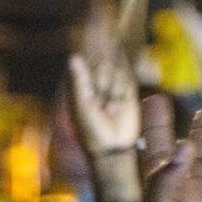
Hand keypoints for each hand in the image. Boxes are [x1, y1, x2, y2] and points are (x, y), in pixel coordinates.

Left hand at [68, 13, 140, 154]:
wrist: (113, 145)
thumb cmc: (91, 127)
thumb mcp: (83, 103)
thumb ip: (81, 79)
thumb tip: (73, 56)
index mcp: (83, 83)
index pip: (88, 61)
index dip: (92, 68)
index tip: (92, 87)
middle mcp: (98, 81)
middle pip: (104, 64)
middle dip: (103, 83)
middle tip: (101, 105)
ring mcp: (114, 84)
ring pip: (117, 71)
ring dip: (114, 90)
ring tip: (110, 109)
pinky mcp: (129, 89)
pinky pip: (128, 79)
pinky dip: (123, 91)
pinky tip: (119, 106)